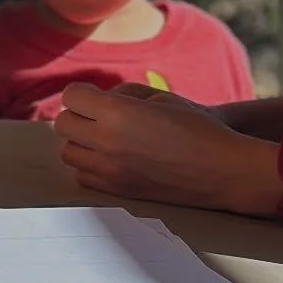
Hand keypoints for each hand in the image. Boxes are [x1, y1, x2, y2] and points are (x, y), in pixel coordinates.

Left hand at [55, 82, 282, 213]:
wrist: (221, 170)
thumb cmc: (197, 128)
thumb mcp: (162, 97)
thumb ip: (125, 94)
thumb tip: (101, 98)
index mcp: (118, 113)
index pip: (72, 97)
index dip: (83, 92)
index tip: (96, 95)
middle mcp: (107, 142)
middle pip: (62, 124)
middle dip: (77, 115)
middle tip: (98, 115)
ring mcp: (109, 170)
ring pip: (68, 152)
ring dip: (81, 141)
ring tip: (104, 138)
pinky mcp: (116, 190)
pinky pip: (83, 176)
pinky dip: (91, 166)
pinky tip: (112, 159)